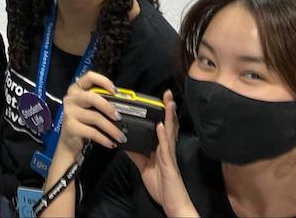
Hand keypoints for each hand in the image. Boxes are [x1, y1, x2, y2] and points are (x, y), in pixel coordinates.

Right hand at [56, 71, 126, 157]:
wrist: (70, 141)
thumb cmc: (84, 122)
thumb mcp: (90, 108)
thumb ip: (102, 101)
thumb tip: (123, 102)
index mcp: (77, 89)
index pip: (89, 77)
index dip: (103, 81)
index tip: (116, 91)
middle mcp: (71, 98)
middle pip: (92, 97)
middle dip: (108, 107)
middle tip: (119, 117)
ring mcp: (69, 112)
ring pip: (95, 117)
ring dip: (111, 129)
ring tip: (120, 136)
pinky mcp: (71, 127)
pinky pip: (92, 132)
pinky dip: (104, 139)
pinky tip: (111, 142)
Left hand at [126, 91, 197, 216]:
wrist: (172, 203)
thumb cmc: (161, 185)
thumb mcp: (144, 166)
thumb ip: (136, 153)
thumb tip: (123, 142)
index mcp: (163, 148)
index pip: (163, 126)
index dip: (163, 113)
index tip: (162, 98)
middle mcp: (168, 149)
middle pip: (169, 125)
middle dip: (168, 109)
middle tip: (167, 93)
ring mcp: (170, 155)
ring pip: (169, 132)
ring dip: (169, 117)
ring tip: (168, 102)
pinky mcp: (169, 165)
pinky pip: (165, 148)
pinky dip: (162, 136)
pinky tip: (159, 126)